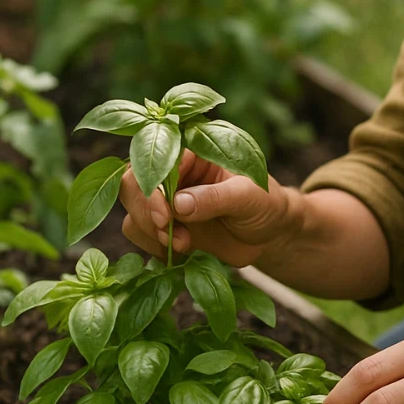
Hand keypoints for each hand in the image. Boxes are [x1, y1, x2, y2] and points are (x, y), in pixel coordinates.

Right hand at [118, 149, 297, 266]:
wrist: (271, 234)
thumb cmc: (266, 204)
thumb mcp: (249, 197)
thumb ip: (217, 198)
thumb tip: (179, 204)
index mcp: (195, 151)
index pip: (158, 158)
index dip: (154, 187)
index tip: (166, 215)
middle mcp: (175, 172)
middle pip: (134, 183)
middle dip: (146, 212)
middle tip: (169, 233)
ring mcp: (167, 199)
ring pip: (133, 210)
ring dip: (150, 232)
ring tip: (183, 244)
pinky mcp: (165, 225)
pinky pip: (139, 232)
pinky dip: (152, 245)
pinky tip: (181, 251)